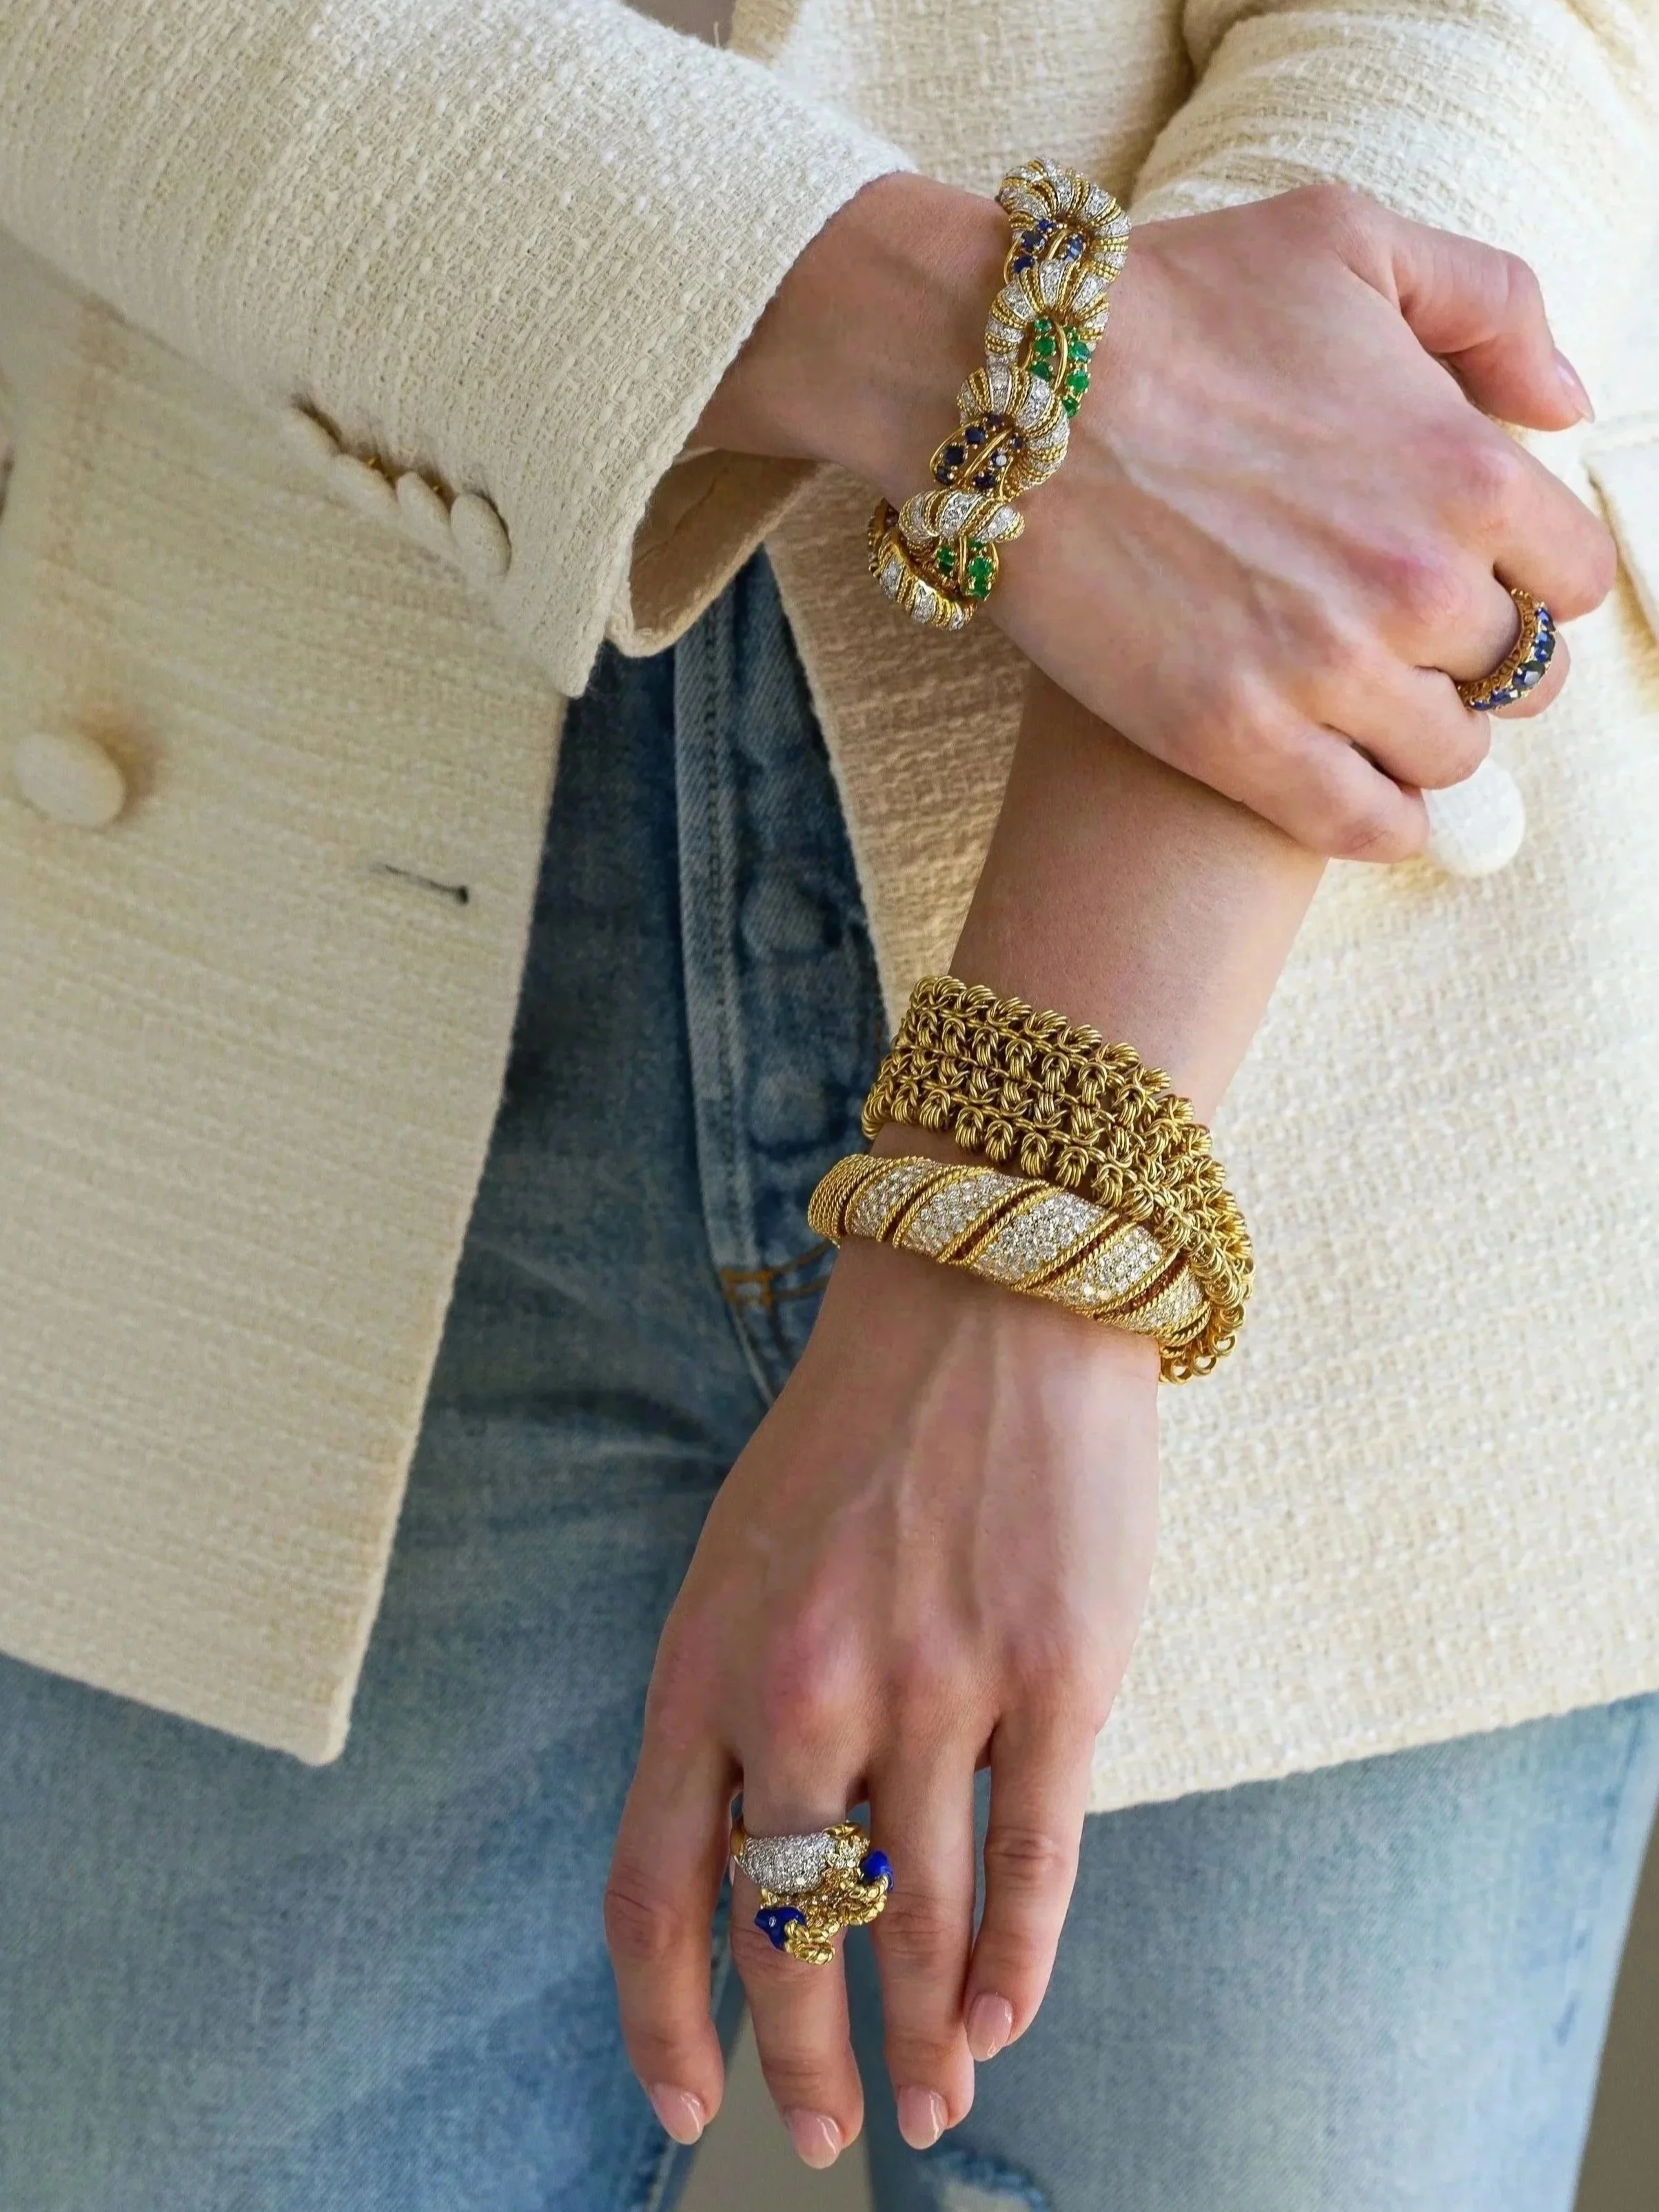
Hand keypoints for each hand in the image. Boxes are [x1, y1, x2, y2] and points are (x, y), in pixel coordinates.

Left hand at [604, 1233, 1158, 2166]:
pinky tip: (998, 2022)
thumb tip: (757, 1868)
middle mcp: (806, 1689)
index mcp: (706, 1661)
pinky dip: (1014, 1964)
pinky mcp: (1057, 1674)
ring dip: (915, 2038)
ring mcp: (937, 1684)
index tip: (685, 2102)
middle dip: (797, 2060)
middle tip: (817, 2134)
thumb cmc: (858, 1435)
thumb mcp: (744, 1561)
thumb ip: (736, 1709)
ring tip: (930, 2106)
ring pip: (913, 1919)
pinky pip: (1030, 1862)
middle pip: (785, 1933)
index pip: (654, 1895)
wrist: (988, 1296)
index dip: (664, 2024)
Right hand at [694, 175, 1616, 860]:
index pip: (1573, 578)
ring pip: (1446, 756)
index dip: (1530, 577)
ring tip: (1365, 707)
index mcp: (1466, 468)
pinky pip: (1363, 825)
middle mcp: (1413, 583)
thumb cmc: (1171, 300)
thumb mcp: (1349, 239)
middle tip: (1405, 638)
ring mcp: (1321, 673)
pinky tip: (1357, 793)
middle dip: (1473, 657)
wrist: (1002, 386)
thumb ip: (1492, 305)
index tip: (1476, 574)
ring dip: (1421, 738)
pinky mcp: (1230, 740)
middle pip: (1515, 674)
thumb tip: (1564, 407)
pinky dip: (1380, 822)